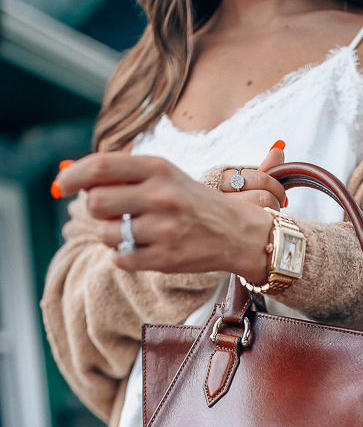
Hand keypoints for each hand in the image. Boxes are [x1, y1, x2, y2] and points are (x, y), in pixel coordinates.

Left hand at [54, 148, 285, 280]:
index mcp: (159, 168)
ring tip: (133, 232)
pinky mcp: (166, 259)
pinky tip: (141, 249)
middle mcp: (161, 197)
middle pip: (97, 203)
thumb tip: (73, 180)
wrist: (237, 233)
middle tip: (113, 213)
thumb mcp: (165, 176)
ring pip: (107, 235)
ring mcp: (164, 230)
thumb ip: (124, 175)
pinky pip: (121, 259)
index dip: (74, 175)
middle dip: (97, 210)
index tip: (61, 184)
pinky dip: (123, 256)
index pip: (102, 166)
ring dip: (112, 235)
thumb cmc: (193, 202)